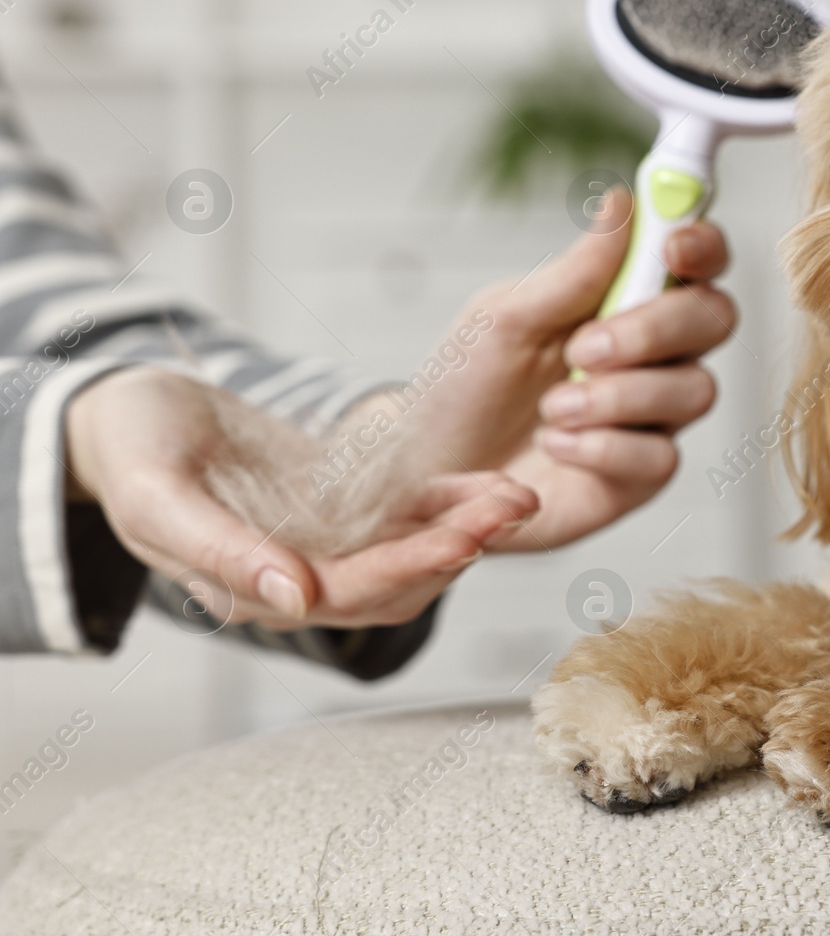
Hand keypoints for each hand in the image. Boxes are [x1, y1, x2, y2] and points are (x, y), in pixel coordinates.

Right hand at [65, 367, 537, 628]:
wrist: (124, 416)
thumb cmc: (129, 451)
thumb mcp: (157, 496)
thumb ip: (222, 553)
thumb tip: (298, 600)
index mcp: (254, 590)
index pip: (350, 594)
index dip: (409, 568)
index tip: (462, 539)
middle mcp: (301, 577)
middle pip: (398, 581)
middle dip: (459, 547)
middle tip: (515, 506)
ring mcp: (326, 543)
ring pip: (414, 551)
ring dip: (469, 528)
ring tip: (519, 495)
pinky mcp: (343, 507)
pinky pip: (408, 514)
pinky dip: (452, 501)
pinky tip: (492, 482)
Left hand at [396, 190, 734, 550]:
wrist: (433, 469)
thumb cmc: (468, 386)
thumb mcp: (506, 318)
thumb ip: (574, 272)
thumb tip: (622, 202)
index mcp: (626, 298)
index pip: (696, 259)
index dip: (702, 244)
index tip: (673, 246)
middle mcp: (655, 354)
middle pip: (713, 319)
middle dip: (655, 328)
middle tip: (585, 347)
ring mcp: (654, 415)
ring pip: (694, 390)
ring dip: (617, 396)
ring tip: (552, 407)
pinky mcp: (641, 476)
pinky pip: (660, 456)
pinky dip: (601, 448)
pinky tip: (555, 444)